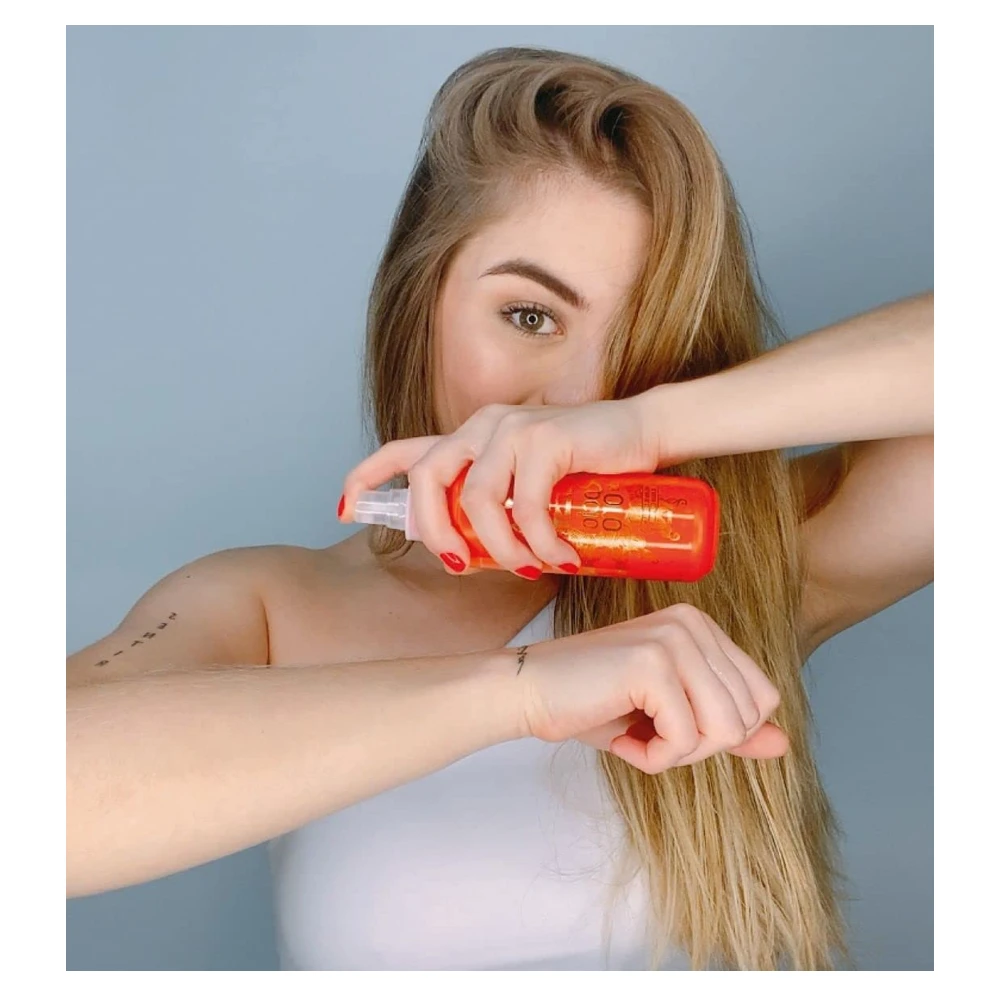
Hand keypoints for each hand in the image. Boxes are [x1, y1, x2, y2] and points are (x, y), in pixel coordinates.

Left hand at [340, 397, 660, 573]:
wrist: (645, 435)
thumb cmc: (589, 468)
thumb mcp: (533, 487)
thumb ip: (502, 508)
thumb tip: (480, 559)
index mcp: (472, 436)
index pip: (405, 449)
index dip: (367, 478)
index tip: (344, 509)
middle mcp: (483, 425)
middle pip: (427, 478)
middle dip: (434, 531)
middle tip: (460, 566)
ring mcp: (511, 428)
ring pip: (475, 499)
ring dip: (498, 548)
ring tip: (530, 567)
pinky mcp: (544, 438)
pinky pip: (524, 505)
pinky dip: (539, 542)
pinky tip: (561, 558)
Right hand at [513, 602, 787, 773]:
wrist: (528, 692)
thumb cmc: (592, 703)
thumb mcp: (670, 717)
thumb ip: (726, 725)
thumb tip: (783, 746)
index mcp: (702, 627)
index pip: (761, 697)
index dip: (719, 732)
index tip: (669, 725)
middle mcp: (694, 624)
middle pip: (747, 717)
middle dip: (698, 746)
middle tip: (648, 733)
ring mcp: (675, 638)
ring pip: (725, 730)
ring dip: (678, 753)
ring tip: (637, 735)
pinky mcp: (653, 662)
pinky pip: (685, 739)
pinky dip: (654, 757)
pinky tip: (621, 738)